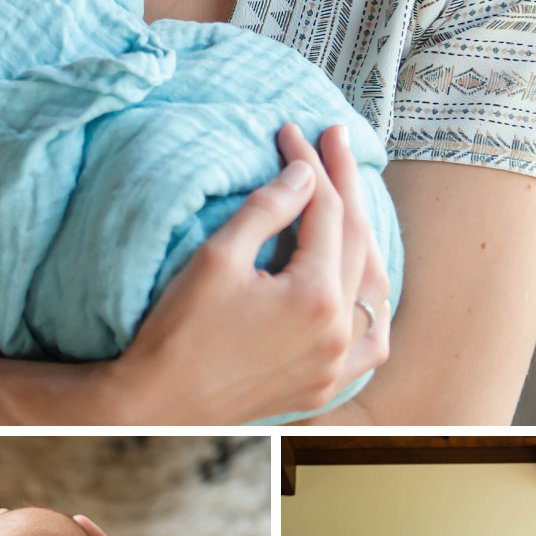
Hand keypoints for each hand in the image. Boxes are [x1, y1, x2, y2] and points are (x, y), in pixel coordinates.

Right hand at [112, 123, 387, 421]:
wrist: (161, 404)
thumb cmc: (181, 331)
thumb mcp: (218, 257)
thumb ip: (268, 210)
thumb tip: (304, 174)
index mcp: (316, 297)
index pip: (325, 212)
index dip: (311, 165)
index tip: (291, 131)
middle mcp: (339, 333)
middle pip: (357, 240)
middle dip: (344, 183)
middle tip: (332, 139)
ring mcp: (338, 364)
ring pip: (374, 287)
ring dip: (365, 236)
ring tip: (350, 198)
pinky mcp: (326, 384)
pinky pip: (370, 339)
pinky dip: (371, 303)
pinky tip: (363, 281)